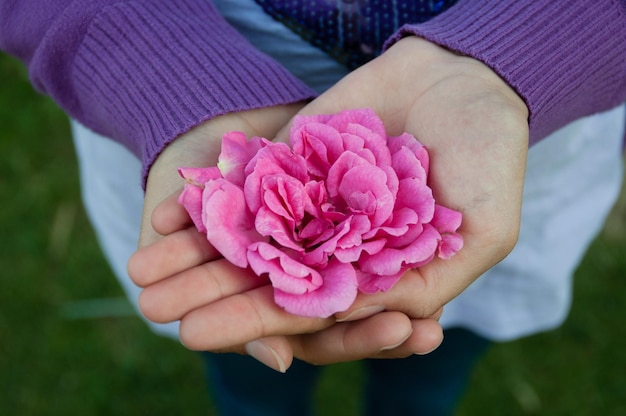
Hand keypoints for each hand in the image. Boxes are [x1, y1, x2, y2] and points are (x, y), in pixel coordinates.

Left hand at [129, 36, 528, 370]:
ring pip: (249, 238)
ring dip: (195, 258)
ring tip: (143, 274)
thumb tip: (370, 314)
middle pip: (268, 280)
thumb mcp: (480, 229)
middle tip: (157, 311)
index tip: (205, 334)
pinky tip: (167, 217)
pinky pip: (248, 186)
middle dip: (213, 297)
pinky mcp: (296, 164)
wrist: (468, 78)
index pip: (315, 312)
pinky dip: (208, 201)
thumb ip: (429, 279)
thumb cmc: (490, 157)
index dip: (262, 324)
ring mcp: (312, 204)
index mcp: (377, 278)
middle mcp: (338, 248)